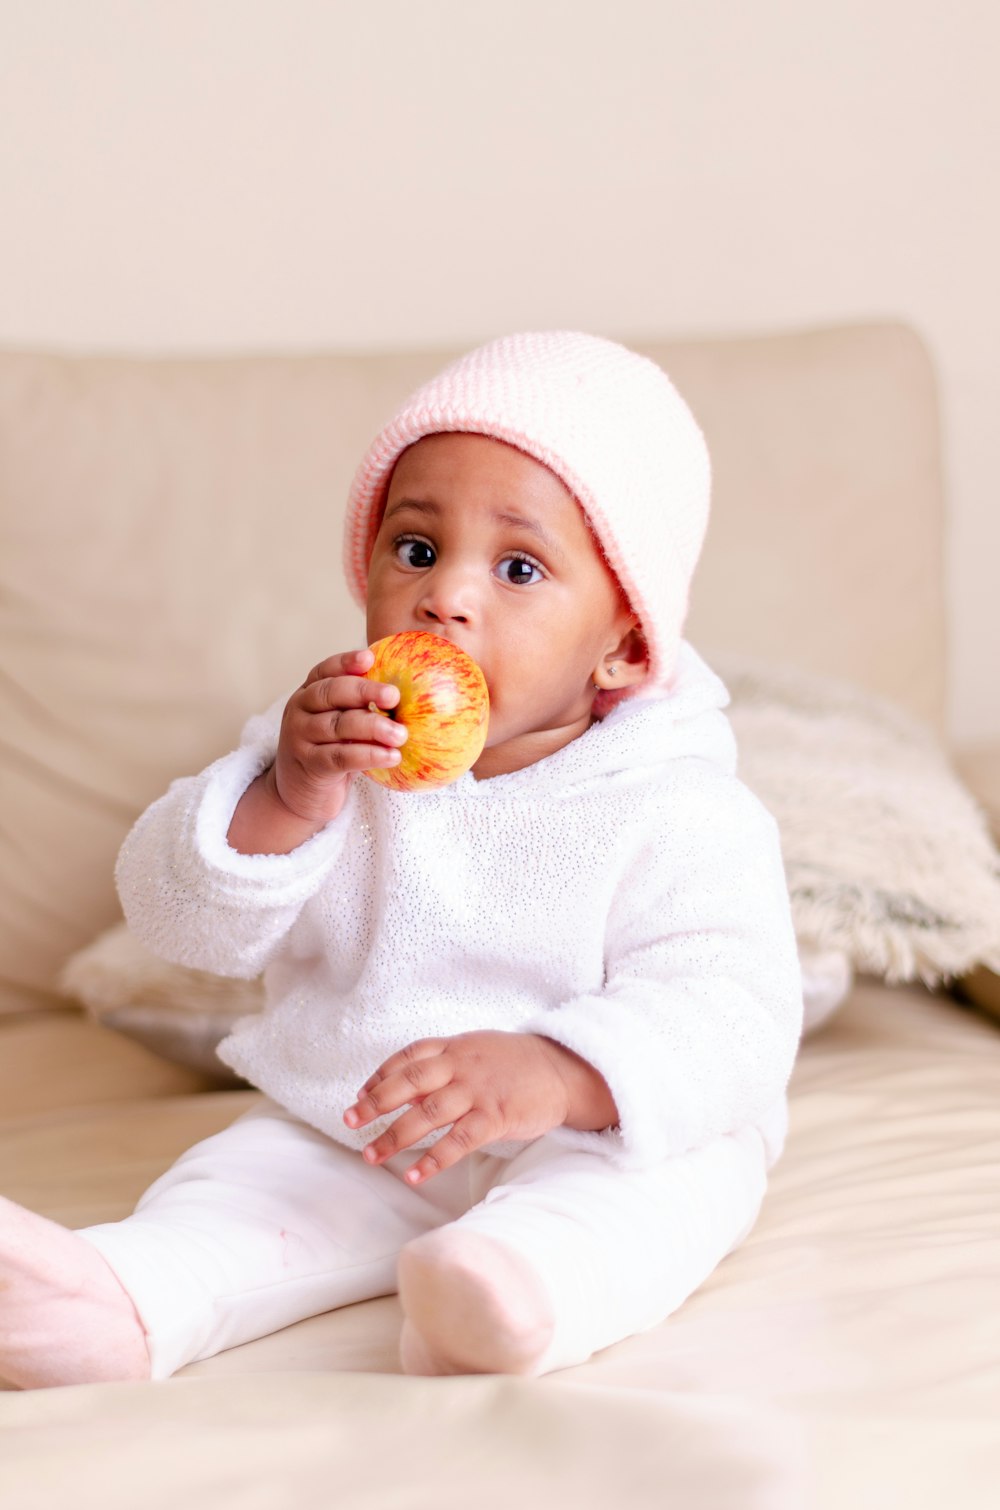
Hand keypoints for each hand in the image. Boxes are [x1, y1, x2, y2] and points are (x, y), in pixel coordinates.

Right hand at [272, 648, 407, 824]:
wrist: (299, 796)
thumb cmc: (330, 753)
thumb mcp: (340, 726)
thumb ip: (360, 708)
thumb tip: (409, 693)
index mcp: (308, 694)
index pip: (325, 671)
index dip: (346, 662)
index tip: (370, 657)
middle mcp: (299, 711)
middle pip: (331, 693)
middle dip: (364, 691)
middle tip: (394, 696)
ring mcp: (300, 738)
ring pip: (338, 725)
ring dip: (373, 727)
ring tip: (401, 734)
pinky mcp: (310, 765)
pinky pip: (341, 756)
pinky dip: (369, 755)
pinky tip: (392, 756)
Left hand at [343, 1031, 578, 1183]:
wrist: (563, 1070)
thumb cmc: (515, 1063)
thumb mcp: (476, 1051)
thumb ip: (443, 1065)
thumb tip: (404, 1090)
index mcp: (455, 1047)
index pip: (407, 1058)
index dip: (379, 1076)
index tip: (359, 1096)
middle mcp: (461, 1065)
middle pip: (409, 1083)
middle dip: (375, 1104)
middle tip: (350, 1123)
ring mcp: (478, 1091)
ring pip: (427, 1114)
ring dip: (395, 1137)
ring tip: (372, 1157)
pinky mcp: (496, 1116)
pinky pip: (459, 1140)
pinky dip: (433, 1159)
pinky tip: (414, 1175)